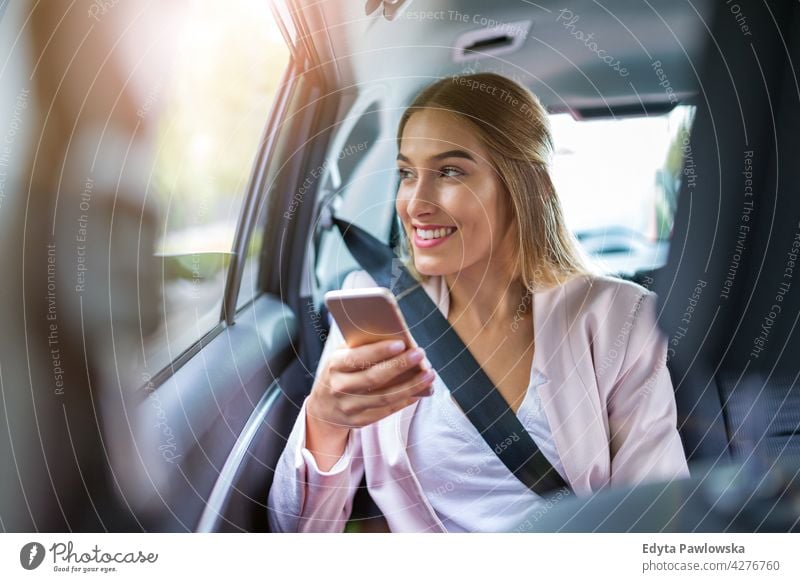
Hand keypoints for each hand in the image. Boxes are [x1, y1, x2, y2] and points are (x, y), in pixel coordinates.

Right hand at [305, 339, 434, 468]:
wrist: (323, 408)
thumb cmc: (339, 373)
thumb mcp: (342, 356)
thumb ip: (362, 346)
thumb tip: (394, 336)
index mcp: (334, 366)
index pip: (357, 357)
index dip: (380, 351)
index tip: (401, 343)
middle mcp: (340, 387)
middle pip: (374, 378)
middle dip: (400, 365)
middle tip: (420, 355)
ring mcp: (350, 407)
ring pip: (385, 397)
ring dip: (411, 385)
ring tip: (429, 374)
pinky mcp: (360, 421)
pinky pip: (387, 410)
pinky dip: (406, 399)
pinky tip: (420, 390)